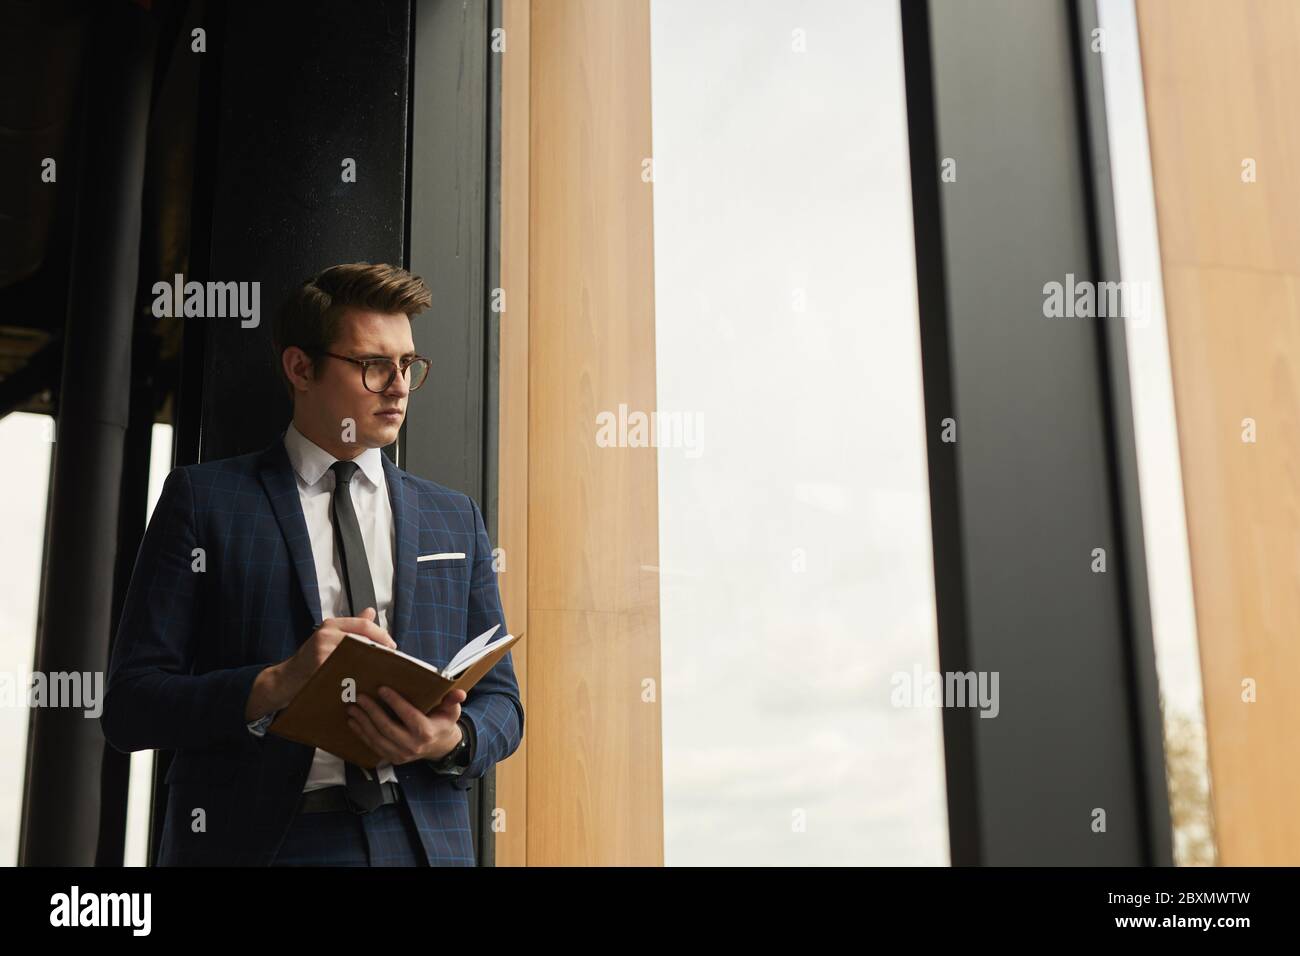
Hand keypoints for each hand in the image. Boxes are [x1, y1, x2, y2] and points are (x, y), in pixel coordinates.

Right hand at [269, 608, 396, 707]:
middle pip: (363, 639)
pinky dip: (357, 674)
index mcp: (332, 624)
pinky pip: (345, 668)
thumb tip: (371, 612)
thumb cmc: (310, 659)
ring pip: (357, 653)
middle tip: (391, 661)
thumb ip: (352, 626)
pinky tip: (365, 680)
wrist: (286, 678)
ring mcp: (322, 649)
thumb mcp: (330, 637)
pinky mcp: (319, 665)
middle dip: (380, 650)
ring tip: (381, 670)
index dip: (382, 635)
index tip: (392, 646)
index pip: (364, 625)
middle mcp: (326, 633)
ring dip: (371, 663)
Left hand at [346, 686, 468, 764]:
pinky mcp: (392, 758)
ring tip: (353, 708)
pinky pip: (373, 746)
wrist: (439, 746)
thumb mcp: (451, 711)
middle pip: (387, 727)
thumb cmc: (442, 723)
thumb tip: (459, 693)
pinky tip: (354, 722)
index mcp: (427, 732)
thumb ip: (453, 700)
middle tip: (361, 697)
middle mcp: (412, 745)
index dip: (394, 702)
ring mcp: (401, 754)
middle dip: (372, 711)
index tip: (382, 689)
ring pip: (377, 738)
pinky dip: (362, 734)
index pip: (408, 715)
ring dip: (362, 722)